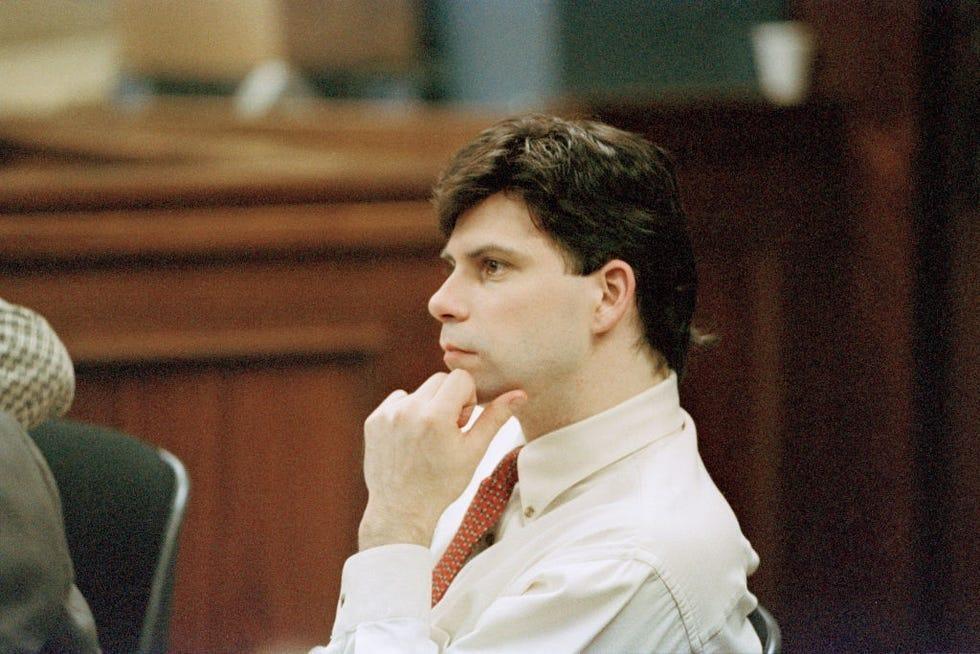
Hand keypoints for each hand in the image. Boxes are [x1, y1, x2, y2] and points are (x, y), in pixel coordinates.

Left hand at [358, 370, 525, 549]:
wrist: (402, 510)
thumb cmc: (442, 484)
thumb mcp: (474, 452)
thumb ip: (496, 418)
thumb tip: (519, 394)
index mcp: (435, 416)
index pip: (460, 378)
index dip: (467, 400)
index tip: (461, 424)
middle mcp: (409, 410)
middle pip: (439, 380)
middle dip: (448, 400)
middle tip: (447, 432)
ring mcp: (387, 414)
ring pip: (419, 391)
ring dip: (427, 407)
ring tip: (427, 438)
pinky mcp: (373, 420)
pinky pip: (398, 401)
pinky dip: (407, 413)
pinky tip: (410, 439)